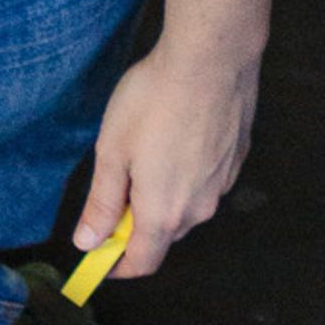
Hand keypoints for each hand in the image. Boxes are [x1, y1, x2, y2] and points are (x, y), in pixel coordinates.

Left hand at [74, 31, 261, 282]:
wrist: (212, 58)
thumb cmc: (155, 100)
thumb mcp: (112, 151)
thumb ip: (102, 203)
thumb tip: (88, 242)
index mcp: (164, 213)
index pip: (142, 262)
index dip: (117, 266)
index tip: (99, 259)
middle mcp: (199, 208)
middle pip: (164, 235)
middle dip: (137, 226)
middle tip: (116, 190)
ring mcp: (222, 184)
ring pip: (187, 206)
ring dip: (163, 197)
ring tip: (145, 154)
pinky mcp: (237, 158)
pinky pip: (206, 181)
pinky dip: (186, 174)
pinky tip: (175, 138)